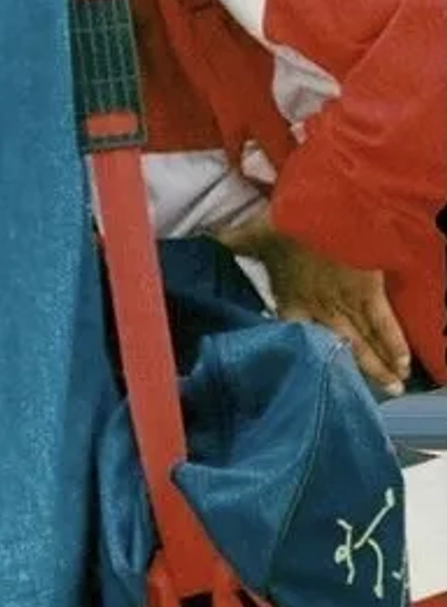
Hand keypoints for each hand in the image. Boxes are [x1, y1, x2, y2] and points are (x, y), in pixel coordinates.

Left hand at [219, 211, 411, 394]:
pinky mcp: (369, 292)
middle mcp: (320, 308)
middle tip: (374, 395)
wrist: (324, 211)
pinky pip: (384, 322)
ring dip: (380, 364)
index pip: (293, 331)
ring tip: (394, 387)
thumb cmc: (286, 224)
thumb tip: (202, 238)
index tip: (307, 370)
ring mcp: (346, 303)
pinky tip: (403, 362)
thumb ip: (231, 242)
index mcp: (290, 298)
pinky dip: (395, 342)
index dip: (300, 351)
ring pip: (365, 341)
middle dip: (357, 370)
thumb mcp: (254, 234)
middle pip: (339, 347)